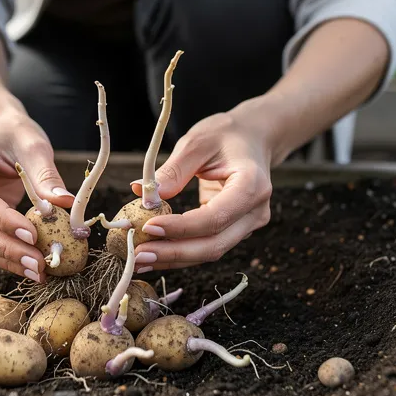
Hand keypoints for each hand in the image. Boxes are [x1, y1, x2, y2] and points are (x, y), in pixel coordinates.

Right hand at [0, 112, 74, 281]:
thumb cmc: (13, 135)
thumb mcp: (33, 145)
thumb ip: (46, 175)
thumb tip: (64, 204)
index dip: (4, 221)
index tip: (33, 235)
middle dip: (5, 249)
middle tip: (38, 263)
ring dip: (5, 260)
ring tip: (37, 271)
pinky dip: (5, 258)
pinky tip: (29, 266)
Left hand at [130, 111, 273, 270]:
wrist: (252, 139)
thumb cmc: (226, 135)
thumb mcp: (197, 143)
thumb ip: (173, 170)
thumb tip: (142, 194)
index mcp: (252, 185)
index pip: (215, 217)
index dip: (181, 228)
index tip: (148, 226)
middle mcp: (255, 212)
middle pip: (214, 244)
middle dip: (174, 253)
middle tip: (139, 256)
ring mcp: (248, 225)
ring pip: (209, 251)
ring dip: (174, 258)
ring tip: (140, 260)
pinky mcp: (235, 230)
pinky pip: (206, 245)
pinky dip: (180, 251)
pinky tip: (155, 253)